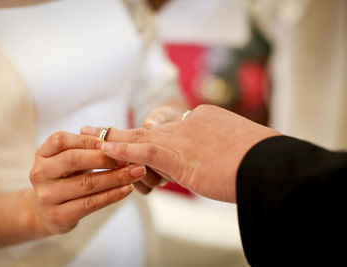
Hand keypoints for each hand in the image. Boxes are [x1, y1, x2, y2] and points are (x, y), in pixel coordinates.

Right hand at [29, 131, 145, 234]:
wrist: (47, 212)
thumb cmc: (65, 177)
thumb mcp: (69, 159)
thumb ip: (86, 147)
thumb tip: (114, 139)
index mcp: (42, 154)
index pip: (61, 140)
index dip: (89, 140)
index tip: (115, 143)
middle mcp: (39, 173)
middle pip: (73, 160)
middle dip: (105, 158)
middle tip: (130, 158)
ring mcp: (46, 196)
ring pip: (85, 183)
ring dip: (115, 177)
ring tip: (136, 172)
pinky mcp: (58, 216)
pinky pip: (89, 204)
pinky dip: (111, 195)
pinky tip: (127, 189)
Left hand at [82, 105, 280, 202]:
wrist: (269, 165)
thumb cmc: (261, 161)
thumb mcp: (239, 148)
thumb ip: (222, 147)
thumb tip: (222, 158)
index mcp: (204, 118)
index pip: (169, 127)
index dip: (151, 138)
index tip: (138, 140)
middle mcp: (188, 123)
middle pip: (148, 127)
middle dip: (121, 131)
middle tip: (96, 130)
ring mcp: (181, 137)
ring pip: (139, 137)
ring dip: (113, 140)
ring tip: (89, 136)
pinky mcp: (176, 153)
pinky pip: (141, 148)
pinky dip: (120, 148)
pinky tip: (102, 147)